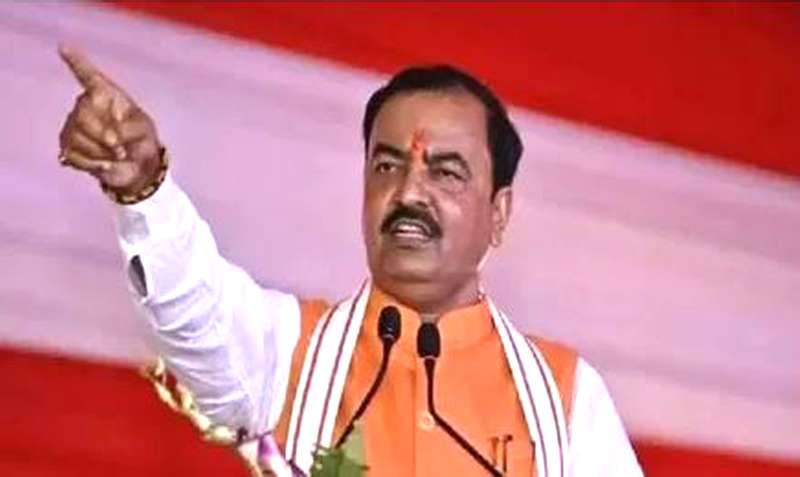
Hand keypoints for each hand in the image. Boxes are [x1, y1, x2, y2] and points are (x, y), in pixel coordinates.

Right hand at [58, 45, 161, 194]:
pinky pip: (74, 154)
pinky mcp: (68, 146)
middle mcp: (86, 106)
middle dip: (103, 135)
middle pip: (83, 114)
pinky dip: (94, 164)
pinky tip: (106, 165)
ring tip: (118, 156)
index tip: (63, 47)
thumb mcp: (144, 129)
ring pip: (77, 136)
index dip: (76, 62)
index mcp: (107, 95)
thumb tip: (111, 137)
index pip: (89, 76)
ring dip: (102, 152)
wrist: (137, 168)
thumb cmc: (142, 140)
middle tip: (120, 148)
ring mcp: (73, 125)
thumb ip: (130, 128)